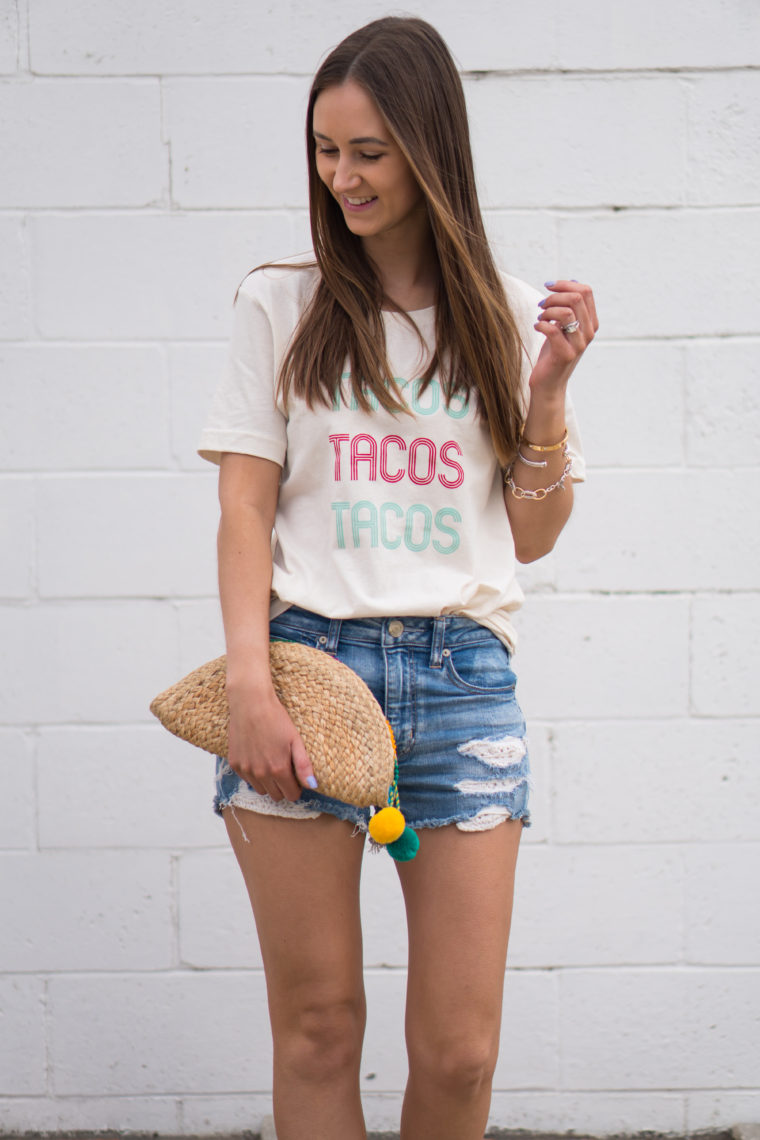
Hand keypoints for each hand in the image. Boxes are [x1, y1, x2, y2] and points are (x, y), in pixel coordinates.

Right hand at [227, 688, 316, 801]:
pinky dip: (254, 774)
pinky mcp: (234, 764)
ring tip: (271, 763)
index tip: (296, 776)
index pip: (291, 795)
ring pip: (260, 790)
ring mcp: (246, 770)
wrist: (250, 703)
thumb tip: (312, 786)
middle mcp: (261, 774)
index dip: (296, 787)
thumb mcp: (295, 740)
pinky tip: (258, 757)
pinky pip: (247, 780)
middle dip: (283, 787)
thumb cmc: (276, 719)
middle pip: (276, 796)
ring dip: (268, 783)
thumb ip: (304, 765)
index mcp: (278, 769)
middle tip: (285, 768)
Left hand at [530, 279, 598, 395]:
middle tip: (541, 304)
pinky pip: (553, 330)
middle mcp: (589, 333)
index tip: (549, 286)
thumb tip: (574, 282)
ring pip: (567, 313)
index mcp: (591, 322)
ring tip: (540, 317)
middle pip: (576, 298)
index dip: (565, 284)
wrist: (549, 383)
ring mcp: (579, 345)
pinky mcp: (565, 355)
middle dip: (554, 296)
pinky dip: (541, 325)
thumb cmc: (554, 352)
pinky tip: (537, 327)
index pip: (586, 292)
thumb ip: (570, 307)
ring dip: (548, 310)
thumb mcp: (563, 326)